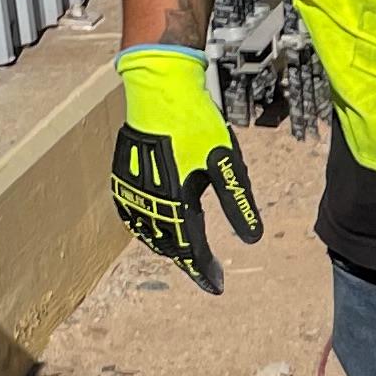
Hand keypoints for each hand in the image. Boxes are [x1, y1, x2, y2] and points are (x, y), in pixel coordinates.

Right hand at [112, 46, 261, 289]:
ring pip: (150, 232)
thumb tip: (253, 238)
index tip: (217, 286)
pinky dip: (148, 228)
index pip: (192, 249)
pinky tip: (157, 228)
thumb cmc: (197, 123)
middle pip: (170, 245)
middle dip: (189, 260)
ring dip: (169, 246)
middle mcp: (150, 199)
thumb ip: (238, 202)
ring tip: (186, 254)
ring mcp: (132, 188)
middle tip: (207, 271)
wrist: (160, 88)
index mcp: (177, 199)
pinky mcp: (122, 176)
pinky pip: (134, 214)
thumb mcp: (226, 162)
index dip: (204, 271)